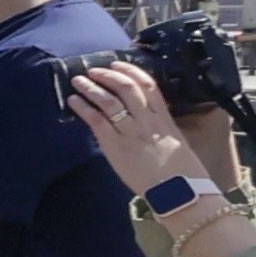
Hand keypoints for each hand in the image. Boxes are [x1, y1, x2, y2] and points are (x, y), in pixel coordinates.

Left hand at [65, 56, 217, 201]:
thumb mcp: (176, 142)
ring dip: (91, 87)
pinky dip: (83, 108)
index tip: (118, 64)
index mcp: (164, 119)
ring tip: (79, 80)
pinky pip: (97, 121)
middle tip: (94, 70)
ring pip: (109, 101)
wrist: (181, 193)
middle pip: (127, 88)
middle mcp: (147, 121)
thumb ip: (160, 128)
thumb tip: (146, 120)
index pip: (149, 86)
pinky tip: (74, 101)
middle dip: (108, 75)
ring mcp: (132, 133)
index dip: (131, 71)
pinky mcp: (117, 147)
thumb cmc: (181, 173)